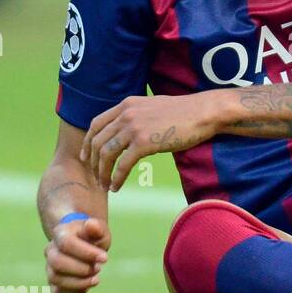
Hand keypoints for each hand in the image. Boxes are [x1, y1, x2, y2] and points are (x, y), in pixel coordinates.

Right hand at [45, 217, 110, 292]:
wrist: (84, 243)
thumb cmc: (93, 236)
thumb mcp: (100, 230)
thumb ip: (97, 228)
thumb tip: (91, 224)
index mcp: (61, 234)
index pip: (67, 244)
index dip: (86, 253)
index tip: (105, 258)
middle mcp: (51, 251)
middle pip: (57, 263)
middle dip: (81, 269)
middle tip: (98, 268)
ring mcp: (50, 267)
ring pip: (55, 279)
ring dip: (79, 282)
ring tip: (95, 278)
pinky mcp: (55, 283)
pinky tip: (87, 288)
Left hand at [82, 91, 228, 190]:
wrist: (204, 112)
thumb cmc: (185, 112)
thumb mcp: (153, 107)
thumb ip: (137, 115)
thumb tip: (129, 129)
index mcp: (126, 105)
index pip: (96, 125)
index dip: (88, 143)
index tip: (87, 157)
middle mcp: (126, 115)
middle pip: (98, 141)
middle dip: (93, 163)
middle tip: (96, 177)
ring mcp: (133, 128)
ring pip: (106, 154)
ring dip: (102, 173)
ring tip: (105, 185)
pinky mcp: (144, 143)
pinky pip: (123, 164)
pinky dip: (116, 178)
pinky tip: (117, 186)